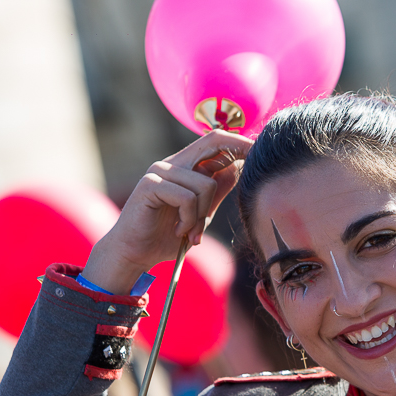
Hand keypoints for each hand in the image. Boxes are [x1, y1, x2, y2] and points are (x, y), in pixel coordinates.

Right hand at [81, 130, 253, 293]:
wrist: (134, 254)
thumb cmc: (166, 235)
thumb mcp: (201, 212)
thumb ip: (217, 190)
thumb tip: (241, 167)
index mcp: (185, 166)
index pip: (216, 141)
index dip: (240, 143)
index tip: (261, 150)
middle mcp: (172, 162)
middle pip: (213, 142)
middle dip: (239, 151)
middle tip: (254, 162)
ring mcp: (160, 171)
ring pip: (206, 184)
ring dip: (203, 215)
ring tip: (191, 232)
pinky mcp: (150, 184)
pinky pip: (187, 198)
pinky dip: (189, 220)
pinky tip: (178, 231)